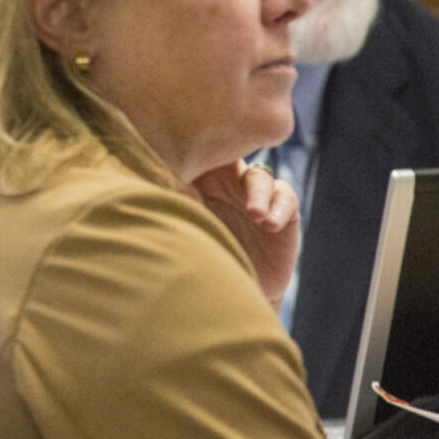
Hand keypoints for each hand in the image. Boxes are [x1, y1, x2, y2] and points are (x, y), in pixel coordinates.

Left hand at [188, 160, 299, 310]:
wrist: (227, 291)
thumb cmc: (197, 256)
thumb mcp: (182, 225)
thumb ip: (174, 200)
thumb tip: (152, 180)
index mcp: (203, 179)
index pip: (204, 154)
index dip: (201, 148)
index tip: (195, 157)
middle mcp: (231, 182)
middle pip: (233, 158)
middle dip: (231, 161)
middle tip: (225, 172)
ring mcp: (258, 194)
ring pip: (259, 177)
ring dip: (258, 194)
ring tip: (255, 215)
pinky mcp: (284, 211)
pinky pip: (286, 197)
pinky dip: (278, 208)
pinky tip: (269, 224)